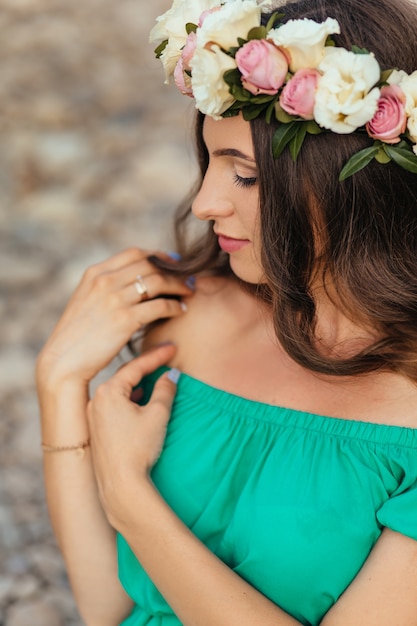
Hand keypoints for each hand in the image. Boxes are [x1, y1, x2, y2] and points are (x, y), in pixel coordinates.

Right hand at [36, 248, 191, 386]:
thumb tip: (133, 280)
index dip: (159, 255)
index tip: (174, 262)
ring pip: (158, 282)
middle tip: (188, 279)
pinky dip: (174, 306)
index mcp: (95, 273)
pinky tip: (180, 311)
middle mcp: (105, 281)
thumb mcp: (87, 300)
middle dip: (174, 270)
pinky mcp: (124, 320)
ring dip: (179, 286)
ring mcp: (114, 299)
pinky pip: (159, 306)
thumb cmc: (78, 335)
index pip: (135, 253)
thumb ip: (107, 287)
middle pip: (150, 265)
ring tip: (189, 293)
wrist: (64, 360)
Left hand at [87, 344, 177, 524]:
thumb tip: (170, 375)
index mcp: (108, 392)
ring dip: (138, 384)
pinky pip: (114, 405)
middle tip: (165, 358)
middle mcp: (96, 400)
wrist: (121, 485)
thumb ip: (165, 389)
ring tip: (156, 379)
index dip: (157, 356)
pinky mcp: (96, 430)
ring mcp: (93, 416)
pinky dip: (129, 399)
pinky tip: (141, 402)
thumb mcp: (158, 414)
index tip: (173, 347)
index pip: (135, 366)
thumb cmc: (139, 448)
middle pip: (125, 376)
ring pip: (119, 391)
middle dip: (146, 367)